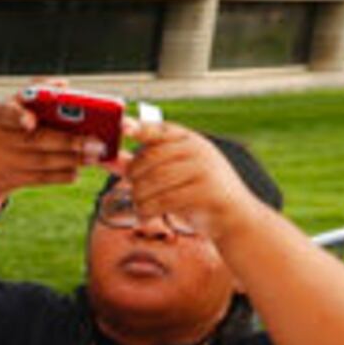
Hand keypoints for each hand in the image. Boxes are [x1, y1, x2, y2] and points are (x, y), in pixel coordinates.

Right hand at [0, 88, 104, 212]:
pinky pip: (42, 178)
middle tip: (97, 141)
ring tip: (96, 154)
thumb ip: (33, 94)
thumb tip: (63, 84)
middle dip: (69, 141)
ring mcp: (6, 162)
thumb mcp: (6, 111)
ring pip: (44, 161)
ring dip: (74, 159)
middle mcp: (0, 139)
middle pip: (37, 140)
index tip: (31, 121)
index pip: (8, 112)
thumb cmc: (2, 131)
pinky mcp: (14, 181)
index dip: (19, 116)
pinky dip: (63, 175)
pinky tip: (79, 170)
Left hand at [111, 123, 264, 239]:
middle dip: (134, 176)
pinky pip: (165, 199)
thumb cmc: (198, 193)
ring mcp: (204, 168)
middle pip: (151, 157)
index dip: (140, 128)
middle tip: (132, 191)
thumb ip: (140, 165)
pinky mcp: (205, 191)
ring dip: (140, 197)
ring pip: (155, 180)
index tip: (123, 127)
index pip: (160, 129)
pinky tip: (145, 216)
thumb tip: (108, 159)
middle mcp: (198, 149)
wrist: (235, 217)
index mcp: (190, 140)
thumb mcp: (172, 174)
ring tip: (139, 207)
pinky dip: (149, 209)